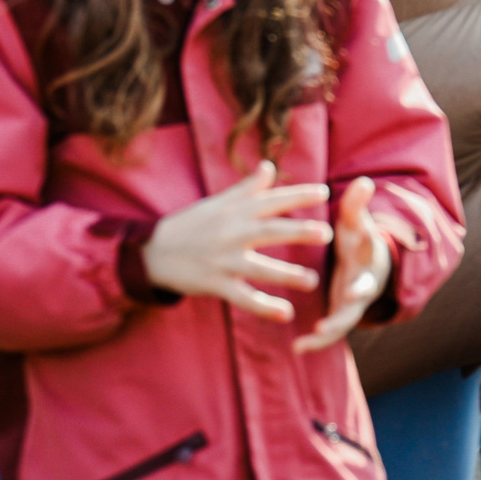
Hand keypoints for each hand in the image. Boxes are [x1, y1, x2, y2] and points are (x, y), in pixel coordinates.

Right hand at [143, 161, 332, 319]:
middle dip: (298, 232)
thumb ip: (247, 188)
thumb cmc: (190, 224)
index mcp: (235, 211)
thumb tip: (269, 165)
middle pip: (269, 231)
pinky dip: (264, 307)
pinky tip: (286, 314)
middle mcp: (231, 233)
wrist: (152, 252)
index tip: (324, 192)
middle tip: (327, 233)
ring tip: (313, 281)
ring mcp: (223, 261)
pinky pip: (243, 298)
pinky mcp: (215, 285)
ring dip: (287, 275)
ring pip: (259, 268)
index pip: (271, 200)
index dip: (298, 195)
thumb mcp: (217, 203)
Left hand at [292, 178, 391, 353]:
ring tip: (304, 342)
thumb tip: (364, 182)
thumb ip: (357, 205)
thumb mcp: (357, 221)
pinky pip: (329, 331)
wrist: (369, 263)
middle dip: (345, 312)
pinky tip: (296, 347)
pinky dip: (316, 341)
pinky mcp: (341, 314)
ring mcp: (353, 303)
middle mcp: (364, 284)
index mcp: (368, 259)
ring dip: (327, 334)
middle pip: (359, 299)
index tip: (358, 270)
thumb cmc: (358, 238)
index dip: (366, 264)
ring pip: (343, 322)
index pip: (370, 259)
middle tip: (327, 322)